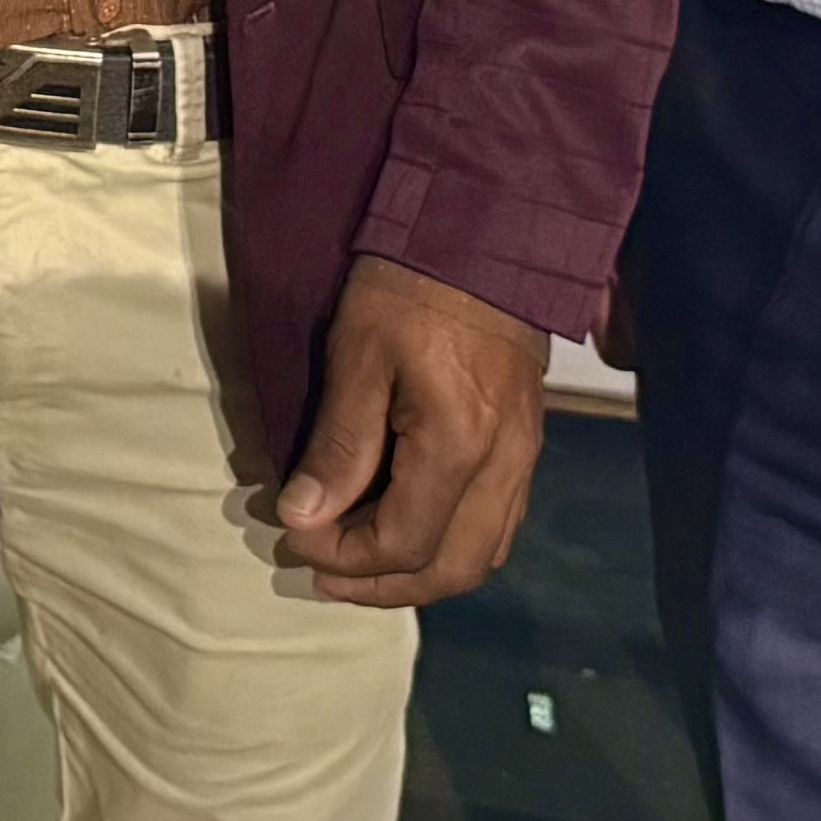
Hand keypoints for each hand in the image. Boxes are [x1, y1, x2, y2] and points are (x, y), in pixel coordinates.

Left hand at [272, 254, 547, 608]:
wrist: (486, 234)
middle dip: (381, 585)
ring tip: (358, 564)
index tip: (294, 535)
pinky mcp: (526, 443)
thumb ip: (337, 446)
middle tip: (321, 573)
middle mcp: (504, 464)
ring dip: (418, 574)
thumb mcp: (357, 357)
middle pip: (450, 570)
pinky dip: (449, 545)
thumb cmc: (412, 284)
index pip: (402, 544)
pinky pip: (497, 524)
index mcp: (460, 445)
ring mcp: (524, 457)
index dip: (343, 556)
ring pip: (480, 555)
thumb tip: (303, 516)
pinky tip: (406, 529)